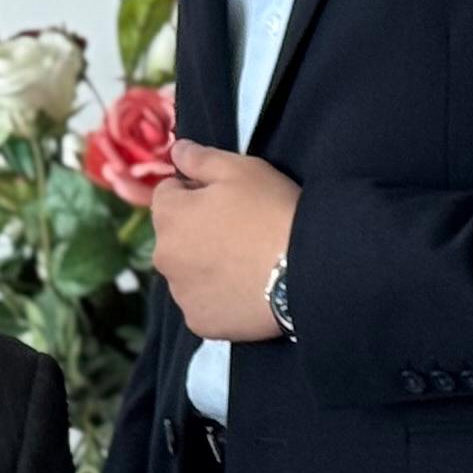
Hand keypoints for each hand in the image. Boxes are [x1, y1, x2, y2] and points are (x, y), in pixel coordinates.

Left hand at [147, 137, 301, 342]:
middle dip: (196, 230)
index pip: (168, 194)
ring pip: (187, 272)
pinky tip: (245, 289)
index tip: (228, 199)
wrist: (308, 270)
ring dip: (204, 264)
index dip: (196, 191)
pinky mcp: (200, 323)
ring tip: (246, 263)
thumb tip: (175, 149)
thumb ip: (200, 158)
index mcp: (168, 215)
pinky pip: (203, 303)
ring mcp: (180, 294)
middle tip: (240, 231)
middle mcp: (163, 257)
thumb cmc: (272, 211)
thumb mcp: (240, 169)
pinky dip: (217, 297)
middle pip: (175, 235)